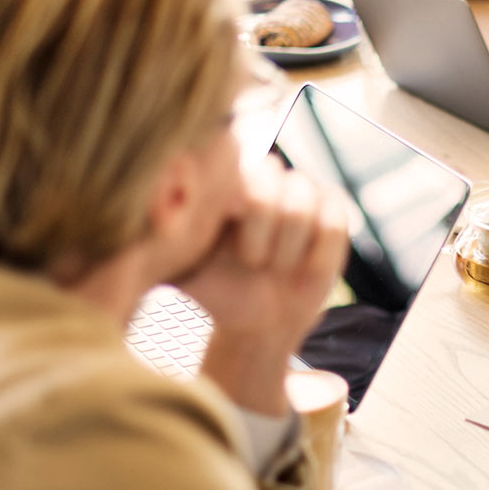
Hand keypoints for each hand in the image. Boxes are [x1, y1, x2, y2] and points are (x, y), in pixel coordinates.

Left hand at [179, 158, 349, 413]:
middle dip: (263, 220)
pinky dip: (319, 251)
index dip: (233, 195)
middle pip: (272, 172)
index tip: (224, 232)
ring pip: (305, 195)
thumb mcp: (175, 268)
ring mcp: (301, 200)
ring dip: (289, 241)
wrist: (250, 328)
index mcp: (223, 185)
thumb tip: (152, 209)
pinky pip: (336, 221)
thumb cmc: (208, 293)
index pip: (233, 161)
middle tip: (251, 260)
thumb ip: (161, 241)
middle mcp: (263, 184)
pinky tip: (299, 276)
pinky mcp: (332, 225)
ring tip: (273, 270)